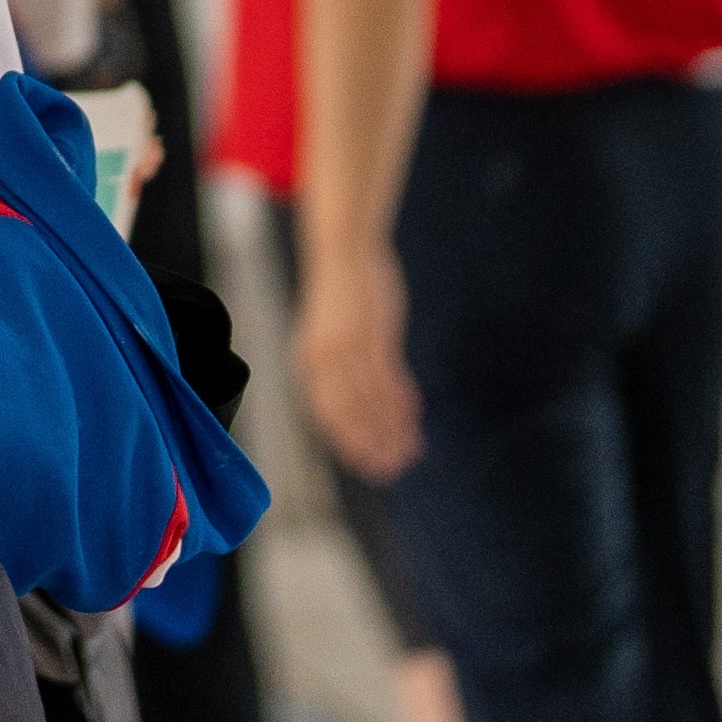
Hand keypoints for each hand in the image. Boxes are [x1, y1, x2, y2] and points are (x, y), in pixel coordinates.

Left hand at [297, 244, 422, 480]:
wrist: (344, 251)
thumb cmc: (340, 298)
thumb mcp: (333, 337)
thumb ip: (346, 374)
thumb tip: (371, 409)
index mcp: (308, 362)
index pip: (326, 416)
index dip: (349, 445)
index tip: (369, 467)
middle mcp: (325, 358)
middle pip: (350, 414)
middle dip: (372, 445)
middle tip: (393, 469)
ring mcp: (349, 344)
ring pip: (371, 399)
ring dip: (391, 428)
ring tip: (410, 451)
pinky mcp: (373, 331)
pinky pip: (388, 374)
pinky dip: (400, 398)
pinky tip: (413, 415)